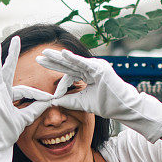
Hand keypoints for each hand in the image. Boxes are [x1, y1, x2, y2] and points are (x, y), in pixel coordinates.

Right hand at [0, 37, 56, 161]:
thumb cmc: (6, 133)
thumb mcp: (25, 118)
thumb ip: (36, 108)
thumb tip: (50, 102)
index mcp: (8, 97)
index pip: (25, 89)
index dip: (37, 94)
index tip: (50, 99)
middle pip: (7, 69)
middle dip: (12, 54)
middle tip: (17, 38)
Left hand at [36, 49, 161, 142]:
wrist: (122, 108)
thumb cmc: (107, 104)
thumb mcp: (83, 102)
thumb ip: (68, 100)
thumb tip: (52, 101)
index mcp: (87, 75)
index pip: (68, 71)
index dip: (56, 73)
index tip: (45, 75)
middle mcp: (91, 68)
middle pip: (68, 64)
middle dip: (53, 61)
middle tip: (38, 57)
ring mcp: (96, 66)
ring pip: (74, 62)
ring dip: (59, 57)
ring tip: (46, 53)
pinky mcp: (100, 68)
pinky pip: (84, 63)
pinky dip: (73, 58)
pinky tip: (63, 54)